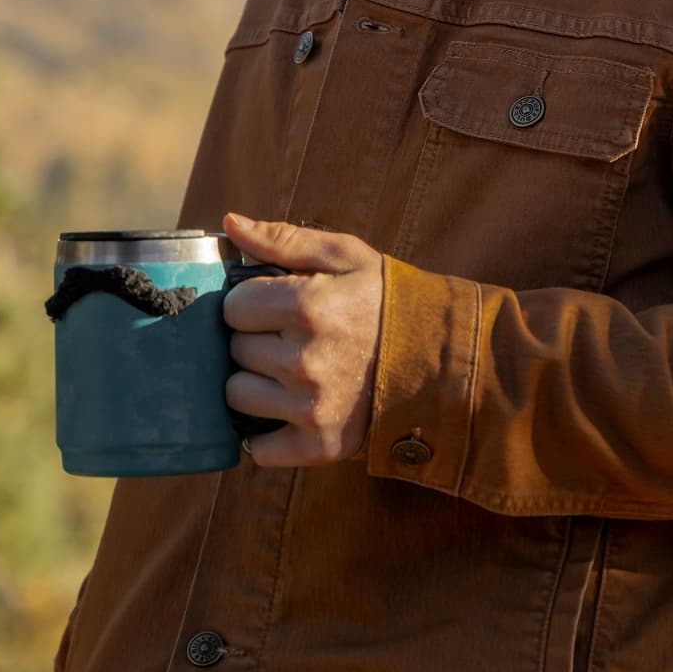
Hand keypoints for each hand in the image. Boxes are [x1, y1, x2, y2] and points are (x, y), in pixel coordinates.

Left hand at [220, 213, 384, 466]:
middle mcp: (305, 360)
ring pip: (238, 396)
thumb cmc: (387, 300)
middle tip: (292, 338)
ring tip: (292, 373)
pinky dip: (266, 435)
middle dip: (256, 340)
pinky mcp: (319, 444)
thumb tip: (230, 223)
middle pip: (236, 350)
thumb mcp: (346, 256)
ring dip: (256, 384)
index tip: (277, 305)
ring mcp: (311, 407)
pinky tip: (289, 412)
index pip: (233, 307)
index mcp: (308, 306)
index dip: (252, 303)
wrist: (442, 357)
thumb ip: (284, 239)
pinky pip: (258, 449)